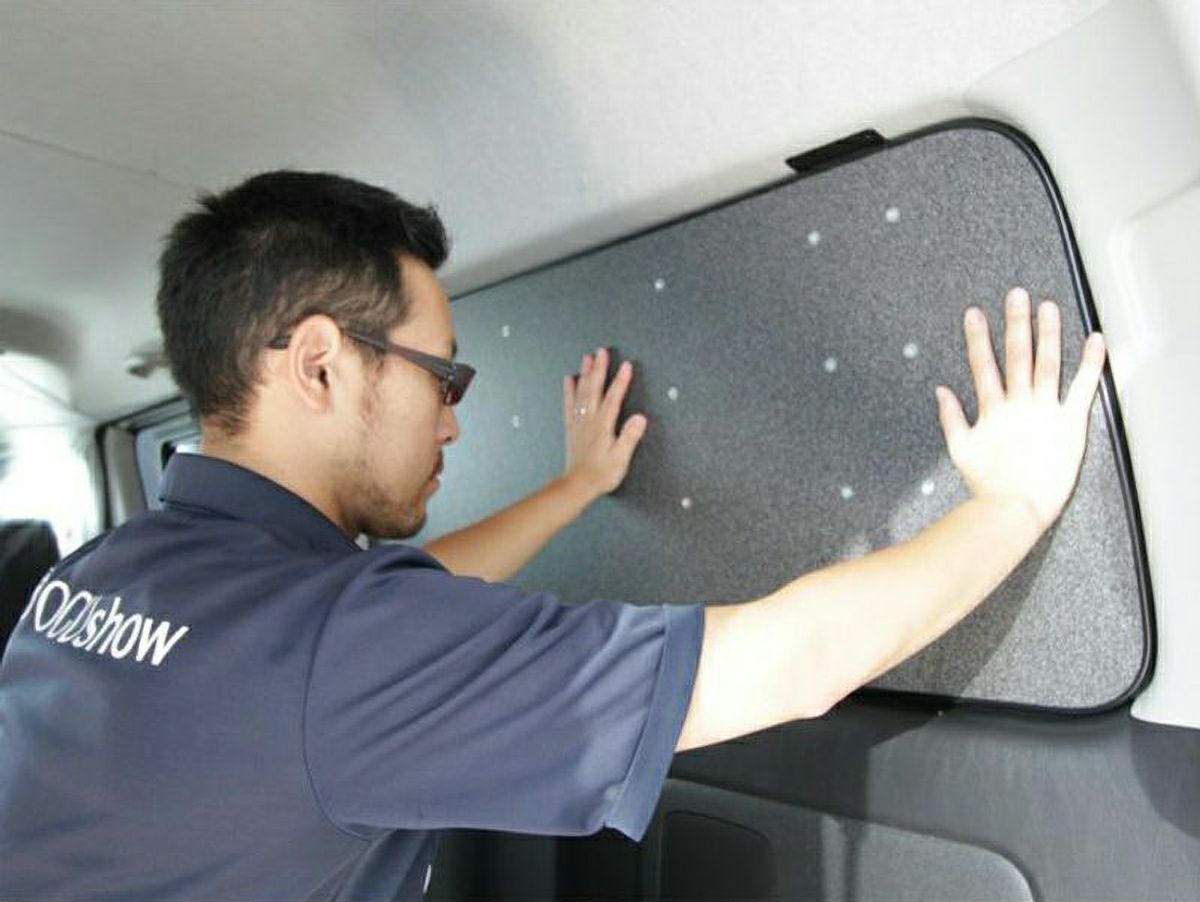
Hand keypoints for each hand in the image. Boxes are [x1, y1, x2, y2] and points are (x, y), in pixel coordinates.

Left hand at [562, 347, 647, 497]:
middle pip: (595, 389)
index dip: (621, 381)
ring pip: (582, 393)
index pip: (614, 399)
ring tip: (587, 358)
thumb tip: (640, 418)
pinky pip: (570, 404)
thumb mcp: (621, 458)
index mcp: (603, 426)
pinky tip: (569, 379)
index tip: (627, 365)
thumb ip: (630, 437)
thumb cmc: (602, 473)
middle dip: (599, 369)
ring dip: (585, 374)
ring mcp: (579, 422)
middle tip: (602, 351)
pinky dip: (569, 391)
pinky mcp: (572, 427)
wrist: (578, 485)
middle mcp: (589, 420)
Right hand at [935, 287, 1106, 533]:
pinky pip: (1082, 387)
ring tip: (1048, 307)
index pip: (982, 365)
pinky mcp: (1070, 423)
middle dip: (1015, 323)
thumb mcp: (960, 450)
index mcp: (992, 410)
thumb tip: (941, 391)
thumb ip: (950, 417)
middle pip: (1016, 355)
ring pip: (1047, 363)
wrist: (1014, 508)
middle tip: (1017, 295)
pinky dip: (1091, 363)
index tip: (975, 313)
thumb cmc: (987, 485)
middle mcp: (1018, 404)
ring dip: (1048, 333)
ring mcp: (1045, 411)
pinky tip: (1095, 340)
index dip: (977, 338)